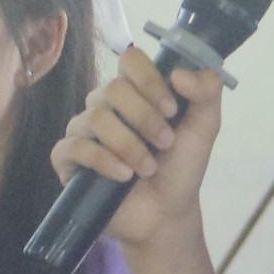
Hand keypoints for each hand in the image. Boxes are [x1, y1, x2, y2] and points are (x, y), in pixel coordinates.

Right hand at [52, 50, 226, 253]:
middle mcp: (104, 104)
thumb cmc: (180, 168)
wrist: (166, 213)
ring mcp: (83, 130)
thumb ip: (207, 92)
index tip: (172, 110)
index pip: (130, 60)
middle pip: (113, 89)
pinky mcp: (67, 159)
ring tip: (148, 168)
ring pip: (96, 118)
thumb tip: (180, 73)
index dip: (150, 80)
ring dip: (129, 145)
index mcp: (134, 91)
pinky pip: (74, 147)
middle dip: (145, 118)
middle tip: (165, 144)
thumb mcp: (204, 127)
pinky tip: (124, 176)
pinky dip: (103, 161)